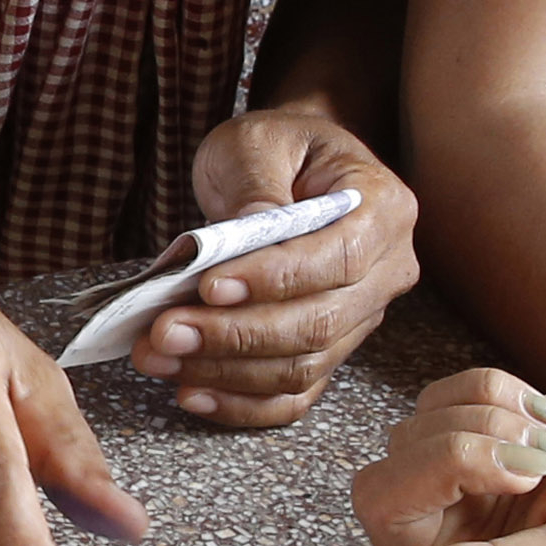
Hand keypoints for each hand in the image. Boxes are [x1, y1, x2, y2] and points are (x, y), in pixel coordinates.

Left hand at [127, 108, 422, 427]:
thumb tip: (247, 231)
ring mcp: (361, 319)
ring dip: (225, 372)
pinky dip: (243, 404)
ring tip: (158, 356)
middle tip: (164, 331)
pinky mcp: (328, 351)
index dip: (273, 280)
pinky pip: (293, 396)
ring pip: (301, 367)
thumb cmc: (278, 148)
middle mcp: (387, 272)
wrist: (291, 168)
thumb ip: (254, 182)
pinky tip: (191, 393)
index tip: (208, 285)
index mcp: (383, 209)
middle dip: (235, 336)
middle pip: (319, 325)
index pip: (337, 259)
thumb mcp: (257, 141)